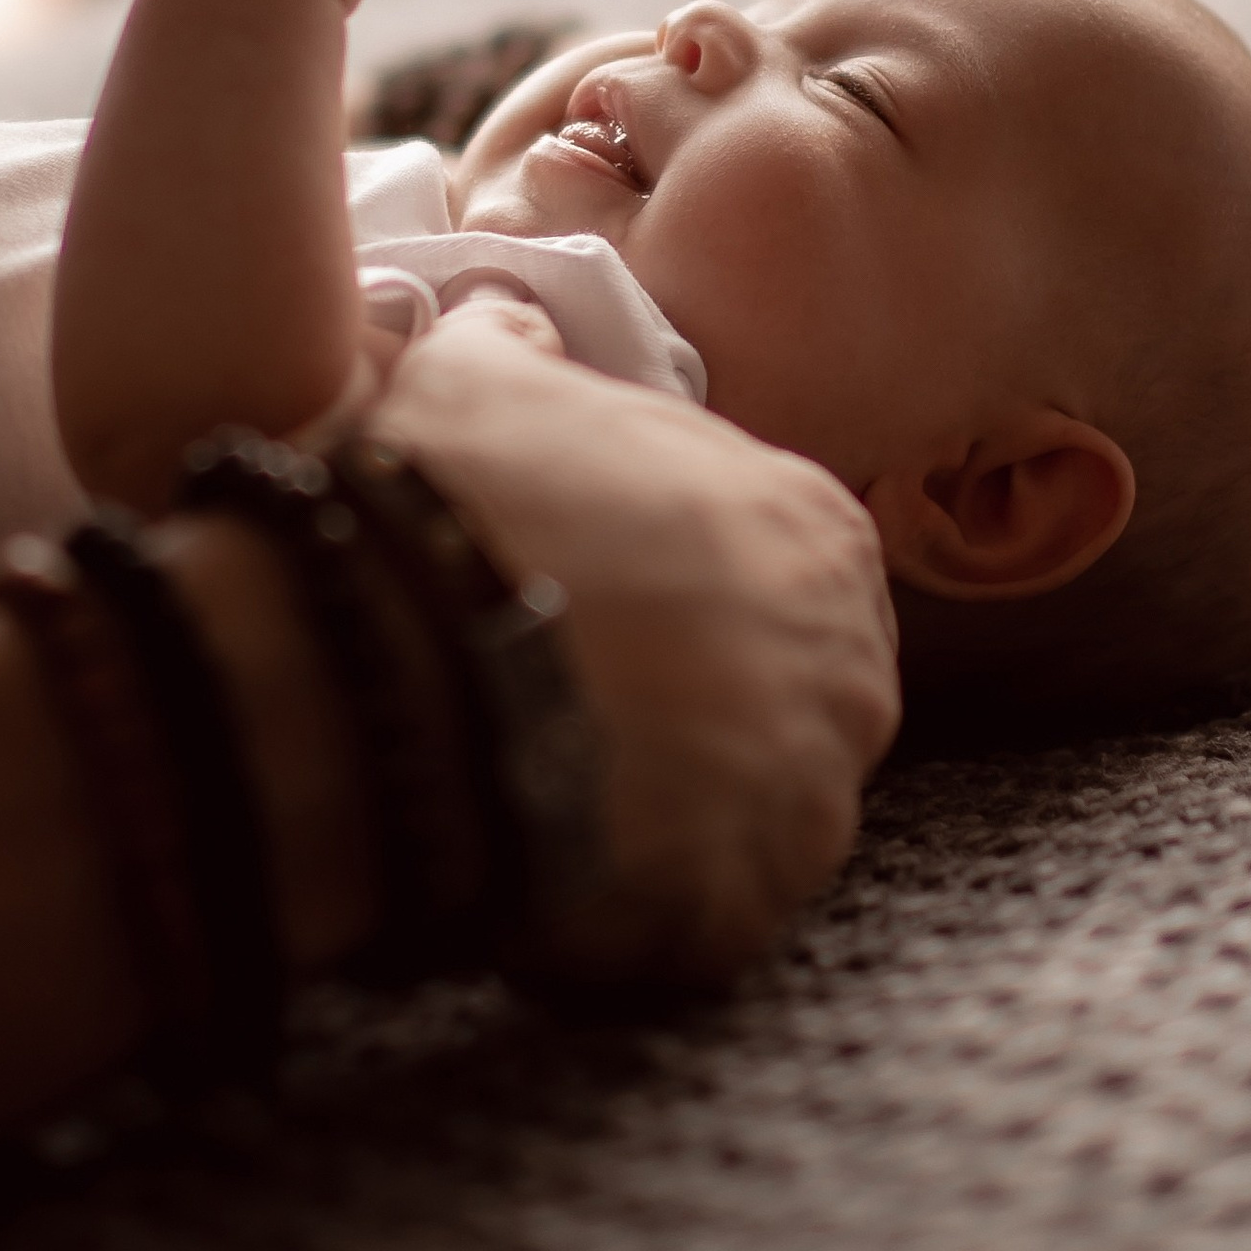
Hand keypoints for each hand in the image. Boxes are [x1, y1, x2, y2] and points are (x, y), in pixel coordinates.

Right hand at [365, 306, 901, 983]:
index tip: (606, 620)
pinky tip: (539, 873)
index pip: (789, 582)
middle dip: (695, 722)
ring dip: (666, 826)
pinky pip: (692, 930)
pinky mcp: (738, 918)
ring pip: (750, 831)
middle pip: (785, 710)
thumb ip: (522, 345)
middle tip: (571, 716)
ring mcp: (805, 805)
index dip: (690, 609)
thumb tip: (514, 320)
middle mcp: (849, 670)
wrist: (401, 658)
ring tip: (546, 799)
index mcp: (815, 532)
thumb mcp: (481, 375)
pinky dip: (626, 920)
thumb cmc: (460, 496)